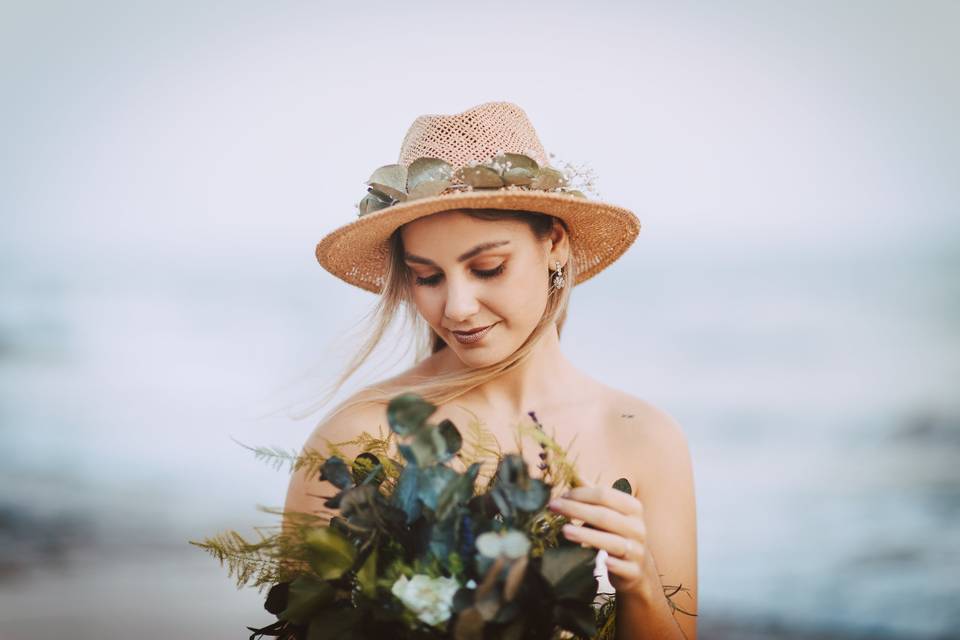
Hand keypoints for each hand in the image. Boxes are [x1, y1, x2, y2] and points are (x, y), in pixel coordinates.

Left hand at [547, 485, 655, 602]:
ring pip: (612, 542)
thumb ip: (594, 494)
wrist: (637, 566)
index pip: (605, 494)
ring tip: (564, 530)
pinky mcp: (634, 571)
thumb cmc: (617, 532)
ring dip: (587, 535)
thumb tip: (575, 474)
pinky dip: (613, 564)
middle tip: (553, 507)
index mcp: (632, 507)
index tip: (561, 496)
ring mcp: (637, 550)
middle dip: (576, 510)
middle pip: (604, 515)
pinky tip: (602, 562)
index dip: (581, 494)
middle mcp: (637, 527)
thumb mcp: (610, 511)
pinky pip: (623, 567)